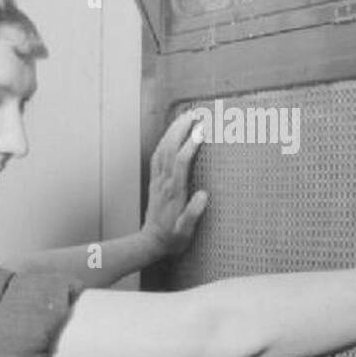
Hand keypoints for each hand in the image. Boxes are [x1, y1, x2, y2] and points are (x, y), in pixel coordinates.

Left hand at [141, 110, 208, 259]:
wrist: (151, 243)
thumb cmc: (173, 238)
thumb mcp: (186, 231)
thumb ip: (194, 213)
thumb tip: (204, 195)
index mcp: (174, 191)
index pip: (182, 162)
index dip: (191, 144)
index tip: (202, 129)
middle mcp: (164, 182)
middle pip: (170, 148)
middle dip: (181, 128)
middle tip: (194, 113)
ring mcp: (157, 180)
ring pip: (162, 149)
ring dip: (172, 130)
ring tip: (185, 117)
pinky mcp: (154, 181)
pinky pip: (157, 156)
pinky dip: (164, 141)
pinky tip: (170, 134)